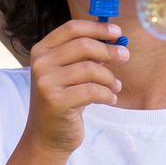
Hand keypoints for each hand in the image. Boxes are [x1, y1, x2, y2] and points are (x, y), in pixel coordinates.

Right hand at [23, 18, 127, 153]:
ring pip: (91, 69)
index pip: (72, 29)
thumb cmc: (63, 101)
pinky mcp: (56, 101)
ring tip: (115, 87)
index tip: (117, 32)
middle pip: (83, 45)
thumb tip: (115, 40)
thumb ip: (85, 56)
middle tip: (125, 56)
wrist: (46, 136)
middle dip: (109, 51)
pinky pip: (93, 91)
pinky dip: (107, 94)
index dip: (97, 28)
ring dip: (110, 78)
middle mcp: (40, 64)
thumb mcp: (70, 74)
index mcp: (42, 51)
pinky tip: (110, 99)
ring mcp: (45, 83)